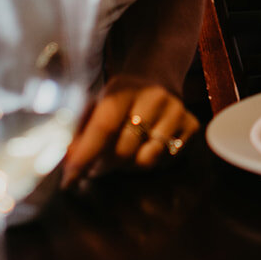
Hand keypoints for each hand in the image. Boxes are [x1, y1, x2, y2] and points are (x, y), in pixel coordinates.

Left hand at [62, 75, 199, 184]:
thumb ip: (80, 132)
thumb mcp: (96, 105)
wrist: (156, 80)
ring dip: (127, 166)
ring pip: (145, 161)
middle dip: (103, 165)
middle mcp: (154, 97)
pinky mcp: (192, 125)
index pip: (104, 127)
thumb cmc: (119, 101)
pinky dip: (150, 162)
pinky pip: (165, 161)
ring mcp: (176, 111)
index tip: (69, 179)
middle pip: (124, 150)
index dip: (85, 156)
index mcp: (123, 88)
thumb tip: (68, 163)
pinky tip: (146, 147)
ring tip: (122, 155)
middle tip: (95, 166)